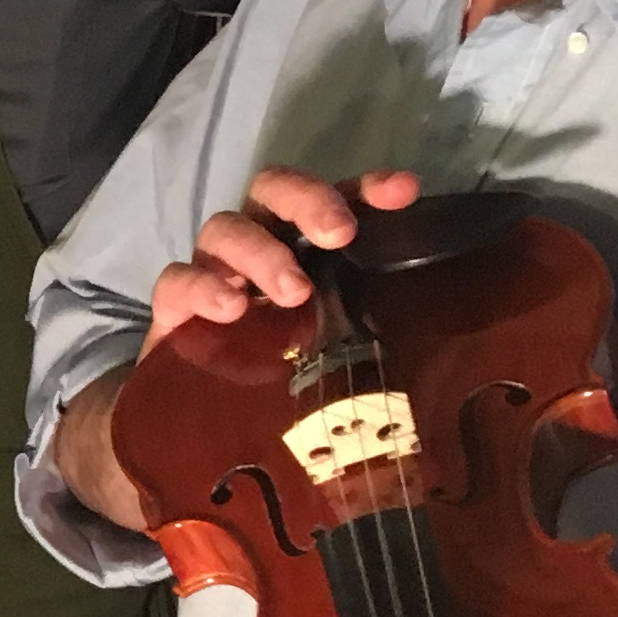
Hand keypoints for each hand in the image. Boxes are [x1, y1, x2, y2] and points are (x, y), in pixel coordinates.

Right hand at [144, 165, 422, 355]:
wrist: (209, 428)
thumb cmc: (289, 379)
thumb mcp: (344, 354)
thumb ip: (379, 336)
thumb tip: (443, 354)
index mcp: (305, 248)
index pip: (336, 199)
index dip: (366, 188)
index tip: (401, 191)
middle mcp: (259, 245)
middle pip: (271, 189)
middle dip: (306, 201)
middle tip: (338, 235)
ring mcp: (212, 271)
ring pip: (224, 228)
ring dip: (260, 252)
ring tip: (293, 293)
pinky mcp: (174, 307)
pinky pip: (177, 279)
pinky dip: (202, 286)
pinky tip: (230, 309)